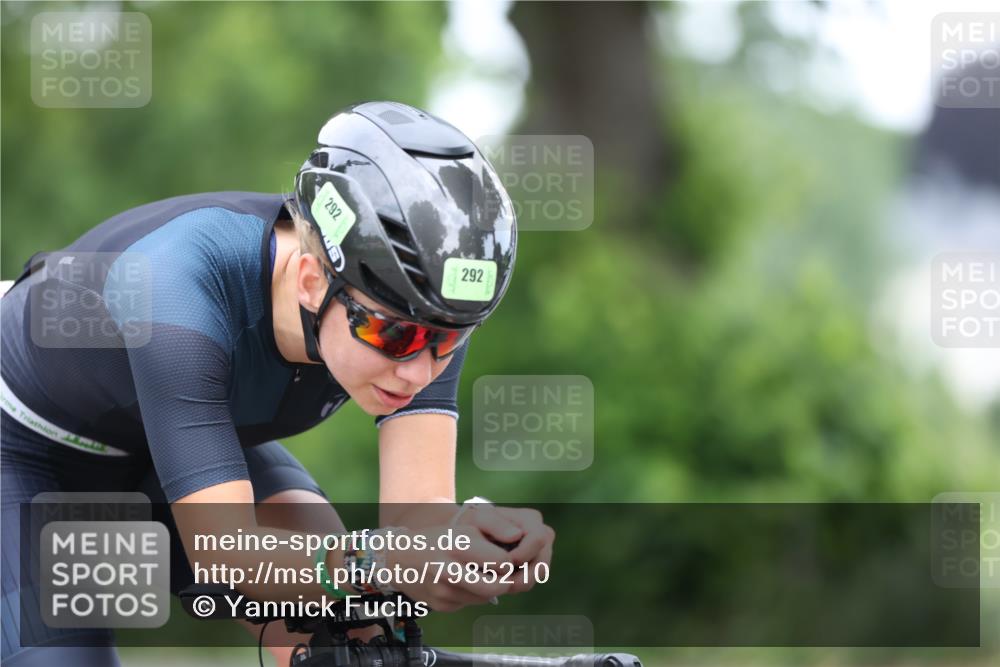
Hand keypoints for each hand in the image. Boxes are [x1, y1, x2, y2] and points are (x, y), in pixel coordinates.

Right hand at [386, 526, 512, 611]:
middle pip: (497, 586)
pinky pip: (469, 604)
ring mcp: (444, 591)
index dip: (508, 561)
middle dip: (504, 581)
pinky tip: (461, 582)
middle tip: (502, 573)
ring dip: (489, 589)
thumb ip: (492, 536)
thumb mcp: (463, 529)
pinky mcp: (442, 606)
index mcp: (458, 545)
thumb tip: (517, 544)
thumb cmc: (437, 540)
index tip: (506, 558)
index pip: (502, 562)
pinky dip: (472, 595)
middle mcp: (450, 570)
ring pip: (485, 598)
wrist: (398, 559)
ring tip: (479, 574)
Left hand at [456, 505, 554, 593]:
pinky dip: (515, 584)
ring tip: (497, 582)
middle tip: (500, 581)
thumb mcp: (481, 519)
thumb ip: (496, 524)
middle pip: (542, 563)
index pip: (539, 539)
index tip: (504, 562)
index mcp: (532, 519)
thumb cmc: (475, 523)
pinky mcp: (533, 565)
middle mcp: (542, 534)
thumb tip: (516, 535)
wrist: (469, 533)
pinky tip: (499, 581)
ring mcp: (540, 551)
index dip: (523, 554)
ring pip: (537, 576)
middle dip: (522, 575)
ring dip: (518, 582)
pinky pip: (530, 580)